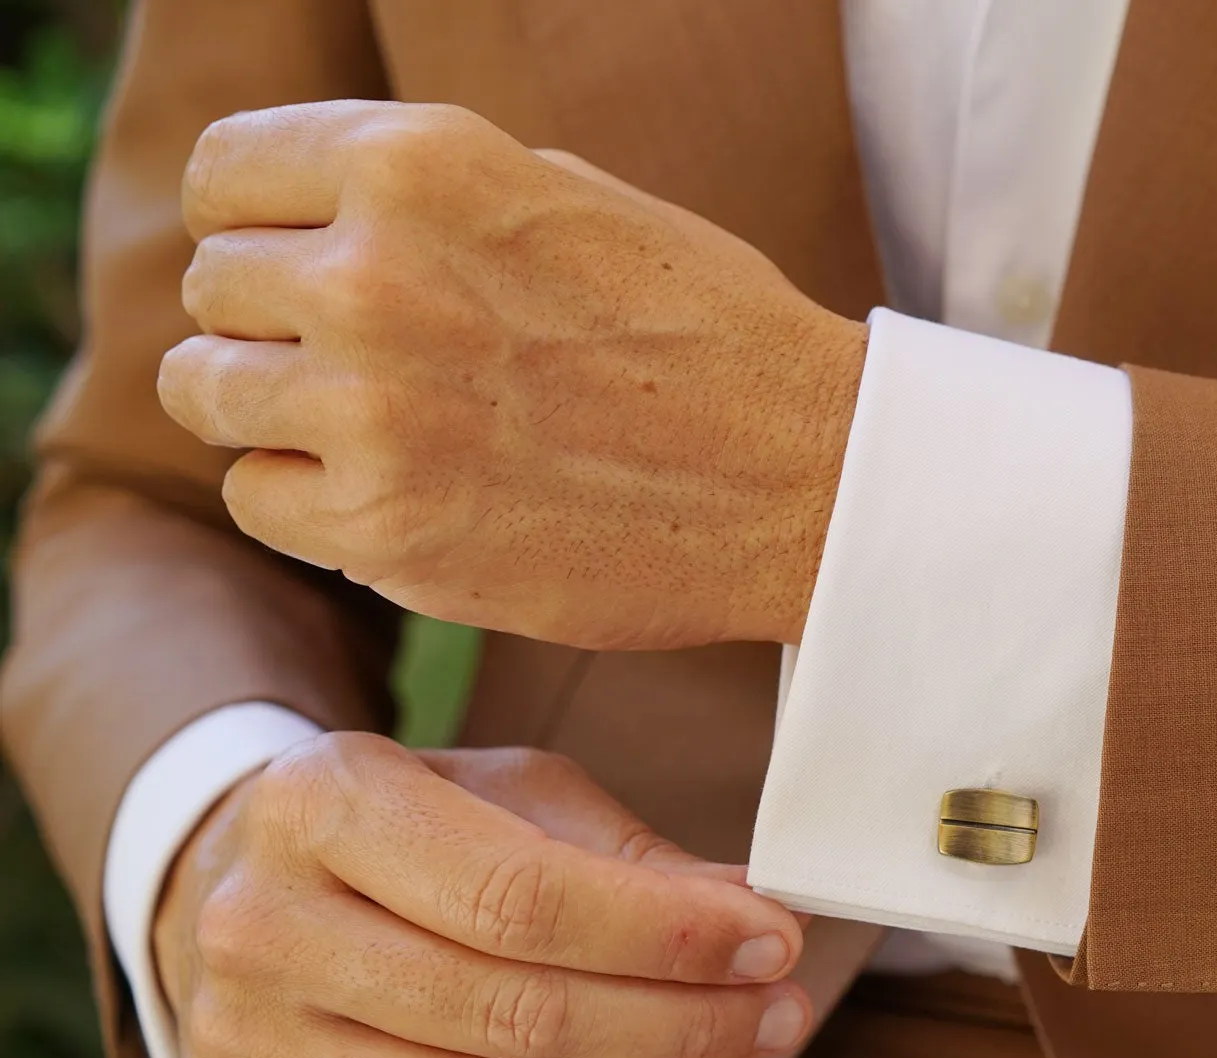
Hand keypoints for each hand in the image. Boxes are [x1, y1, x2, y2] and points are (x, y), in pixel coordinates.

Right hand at [151, 734, 809, 1057]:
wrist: (251, 880)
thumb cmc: (410, 829)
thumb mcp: (513, 796)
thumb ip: (631, 858)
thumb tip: (761, 913)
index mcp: (328, 800)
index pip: (524, 897)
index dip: (668, 936)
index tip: (772, 941)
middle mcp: (261, 921)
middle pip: (514, 1014)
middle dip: (677, 1021)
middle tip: (772, 1009)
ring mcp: (238, 1035)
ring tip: (648, 1032)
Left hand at [157, 100, 866, 650]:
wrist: (806, 479)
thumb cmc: (704, 332)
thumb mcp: (566, 196)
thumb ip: (421, 194)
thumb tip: (304, 218)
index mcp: (419, 164)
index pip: (225, 175)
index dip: (254, 222)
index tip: (293, 264)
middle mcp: (375, 275)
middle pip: (215, 287)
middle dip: (275, 322)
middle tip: (372, 363)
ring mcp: (372, 408)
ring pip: (206, 392)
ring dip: (276, 411)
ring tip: (378, 428)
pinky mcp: (386, 529)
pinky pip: (256, 499)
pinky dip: (309, 502)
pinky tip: (398, 493)